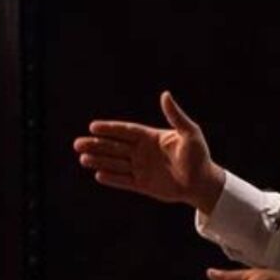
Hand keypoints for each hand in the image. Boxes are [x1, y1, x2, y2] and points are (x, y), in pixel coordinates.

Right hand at [73, 91, 224, 212]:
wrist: (202, 183)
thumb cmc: (198, 156)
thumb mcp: (189, 133)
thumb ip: (175, 116)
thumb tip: (165, 95)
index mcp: (151, 137)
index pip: (125, 131)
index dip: (109, 129)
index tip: (93, 126)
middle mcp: (142, 152)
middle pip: (115, 147)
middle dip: (97, 145)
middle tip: (77, 143)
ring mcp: (141, 168)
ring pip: (115, 163)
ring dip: (99, 160)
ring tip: (82, 158)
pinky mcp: (143, 185)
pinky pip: (124, 181)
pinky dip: (112, 178)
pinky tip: (98, 174)